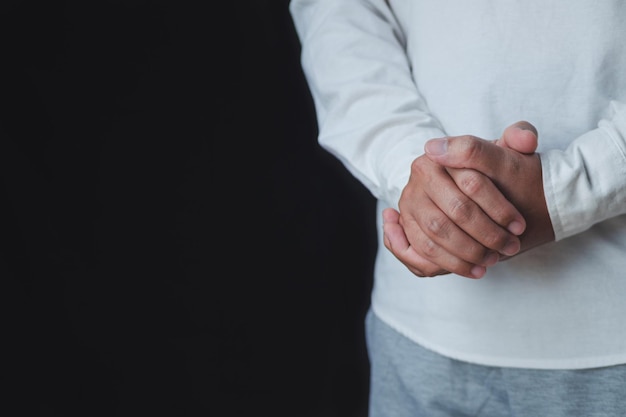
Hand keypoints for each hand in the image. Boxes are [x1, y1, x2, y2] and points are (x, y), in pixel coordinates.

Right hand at [383, 122, 539, 278]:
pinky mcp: (406, 225)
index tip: (519, 225)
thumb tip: (525, 140)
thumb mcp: (504, 151)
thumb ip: (521, 136)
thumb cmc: (487, 172)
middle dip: (487, 234)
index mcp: (439, 155)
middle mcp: (419, 177)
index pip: (473, 183)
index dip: (499, 208)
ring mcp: (408, 202)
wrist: (463, 187)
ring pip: (437, 233)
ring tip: (494, 260)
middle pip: (455, 211)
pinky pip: (422, 250)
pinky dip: (447, 263)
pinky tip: (473, 270)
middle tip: (510, 247)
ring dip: (468, 252)